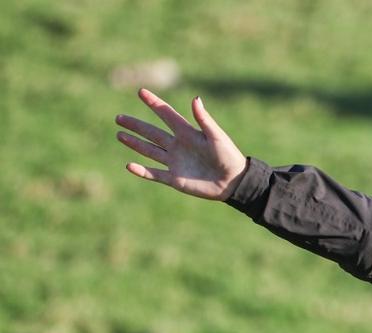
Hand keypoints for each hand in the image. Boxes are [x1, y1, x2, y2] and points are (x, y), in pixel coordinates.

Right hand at [116, 89, 246, 199]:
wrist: (234, 182)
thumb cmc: (229, 156)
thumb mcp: (217, 136)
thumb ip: (204, 119)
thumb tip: (195, 98)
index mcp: (187, 133)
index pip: (166, 115)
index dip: (154, 103)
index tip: (141, 91)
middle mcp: (178, 146)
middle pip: (152, 133)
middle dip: (135, 125)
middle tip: (119, 117)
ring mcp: (175, 162)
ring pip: (149, 150)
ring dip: (134, 143)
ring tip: (119, 135)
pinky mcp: (175, 179)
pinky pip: (154, 173)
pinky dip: (141, 171)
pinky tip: (129, 165)